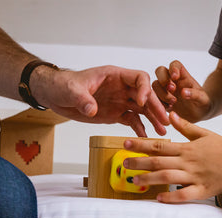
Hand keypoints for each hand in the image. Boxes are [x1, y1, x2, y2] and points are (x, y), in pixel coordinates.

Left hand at [32, 65, 168, 136]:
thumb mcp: (72, 90)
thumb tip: (91, 109)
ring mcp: (120, 101)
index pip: (138, 78)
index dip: (143, 89)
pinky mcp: (115, 114)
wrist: (56, 95)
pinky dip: (139, 129)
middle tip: (165, 121)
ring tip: (162, 132)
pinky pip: (132, 121)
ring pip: (142, 109)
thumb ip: (83, 99)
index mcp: (114, 75)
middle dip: (156, 107)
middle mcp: (121, 88)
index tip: (141, 103)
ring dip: (153, 119)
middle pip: (145, 95)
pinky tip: (145, 138)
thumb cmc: (63, 85)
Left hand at [122, 112, 221, 202]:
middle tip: (123, 164)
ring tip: (134, 180)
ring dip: (149, 179)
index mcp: (186, 148)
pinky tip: (159, 198)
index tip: (125, 144)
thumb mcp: (203, 133)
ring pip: (168, 177)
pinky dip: (171, 197)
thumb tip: (171, 115)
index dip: (141, 145)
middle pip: (159, 161)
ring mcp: (195, 176)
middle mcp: (188, 162)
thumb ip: (185, 126)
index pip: (159, 145)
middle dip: (139, 162)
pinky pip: (185, 195)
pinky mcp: (203, 190)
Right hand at [153, 60, 211, 121]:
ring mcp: (166, 90)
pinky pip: (154, 98)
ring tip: (173, 102)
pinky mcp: (162, 100)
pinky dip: (160, 103)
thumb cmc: (202, 103)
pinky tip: (169, 108)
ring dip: (162, 93)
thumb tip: (184, 92)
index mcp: (184, 76)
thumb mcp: (203, 99)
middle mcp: (173, 81)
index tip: (175, 77)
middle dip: (163, 79)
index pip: (175, 65)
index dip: (173, 68)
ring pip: (156, 85)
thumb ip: (195, 95)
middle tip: (172, 89)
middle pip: (160, 71)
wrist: (199, 115)